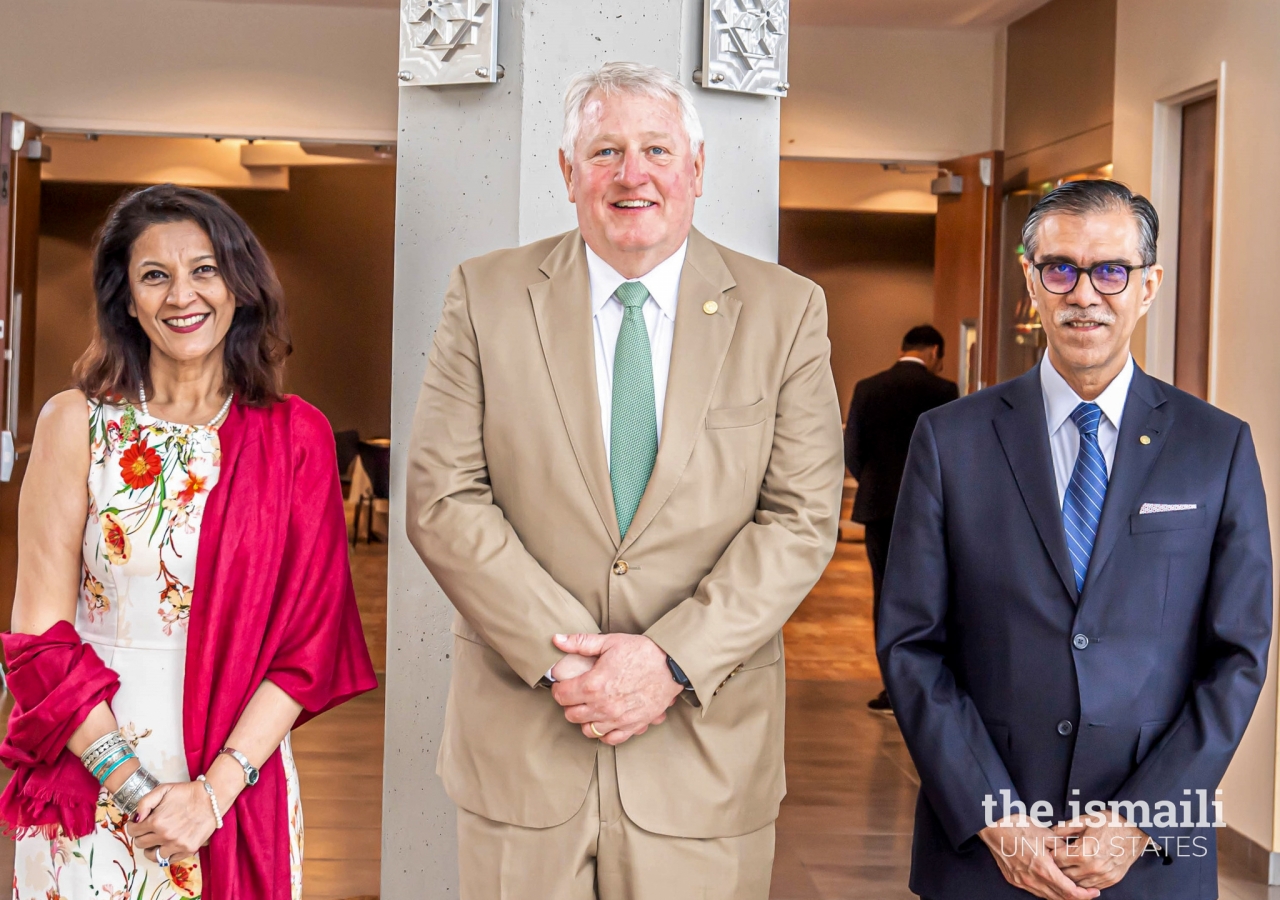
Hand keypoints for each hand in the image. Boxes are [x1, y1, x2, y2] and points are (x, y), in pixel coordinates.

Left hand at [127, 781, 218, 863]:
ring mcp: (177, 845)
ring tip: (157, 840)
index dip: (133, 826)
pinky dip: (165, 854)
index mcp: (156, 821)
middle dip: (141, 836)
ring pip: (152, 856)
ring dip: (151, 848)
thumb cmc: (187, 793)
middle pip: (140, 844)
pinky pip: (169, 860)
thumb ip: (145, 802)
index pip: (133, 831)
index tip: (139, 823)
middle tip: (149, 829)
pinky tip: (168, 845)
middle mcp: (165, 836)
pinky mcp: (188, 850)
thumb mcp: (163, 789)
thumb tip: (136, 818)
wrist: (212, 798)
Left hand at [550, 633, 681, 745]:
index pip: (561, 696)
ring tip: (589, 708)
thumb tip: (557, 640)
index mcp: (594, 685)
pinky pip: (610, 739)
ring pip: (588, 730)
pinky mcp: (633, 725)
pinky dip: (604, 733)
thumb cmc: (641, 652)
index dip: (558, 688)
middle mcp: (603, 706)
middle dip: (569, 704)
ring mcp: (618, 719)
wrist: (671, 665)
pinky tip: (605, 721)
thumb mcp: (610, 642)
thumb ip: (581, 642)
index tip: (562, 683)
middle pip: (571, 715)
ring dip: (584, 720)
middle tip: (574, 694)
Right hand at [979, 816, 1099, 899]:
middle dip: (1076, 898)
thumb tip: (1075, 853)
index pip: (1069, 892)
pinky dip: (1048, 891)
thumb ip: (1062, 848)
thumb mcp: (1046, 834)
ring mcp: (1022, 881)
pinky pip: (1035, 891)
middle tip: (1088, 892)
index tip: (1094, 892)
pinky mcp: (1014, 879)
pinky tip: (1053, 883)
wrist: (994, 826)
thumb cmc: (1019, 826)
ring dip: (1062, 895)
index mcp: (1043, 868)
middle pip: (1060, 898)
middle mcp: (1032, 879)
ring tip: (1073, 889)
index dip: (1084, 895)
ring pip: (1047, 897)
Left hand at [1052, 818, 1150, 889]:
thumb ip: (1065, 828)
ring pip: (1078, 883)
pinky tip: (1081, 872)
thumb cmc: (1110, 822)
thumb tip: (1051, 833)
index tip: (1052, 849)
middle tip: (1057, 858)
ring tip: (1068, 865)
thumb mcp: (1084, 820)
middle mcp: (1093, 867)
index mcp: (1084, 852)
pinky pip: (1092, 886)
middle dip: (1058, 866)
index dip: (1052, 854)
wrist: (1135, 829)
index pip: (1058, 860)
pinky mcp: (1112, 880)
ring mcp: (1104, 875)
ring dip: (1071, 876)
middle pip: (1066, 874)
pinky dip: (1084, 881)